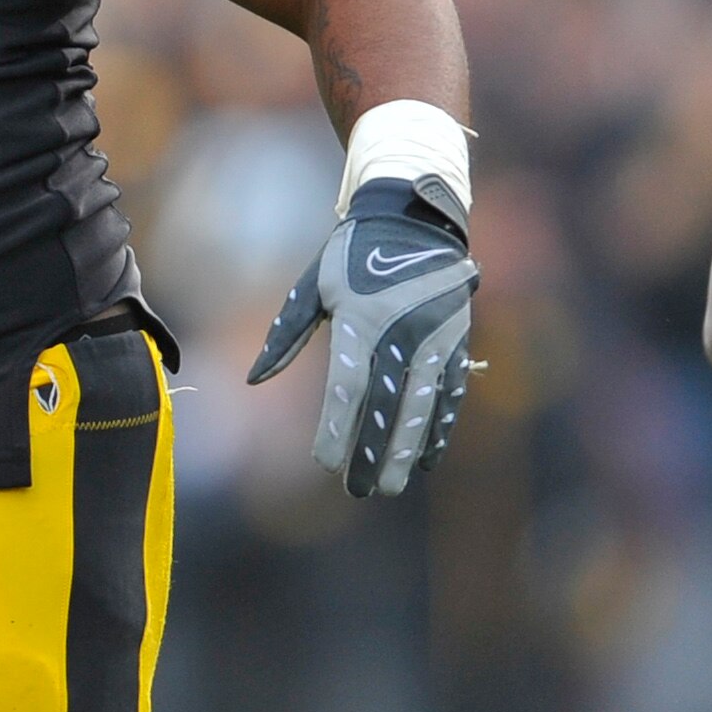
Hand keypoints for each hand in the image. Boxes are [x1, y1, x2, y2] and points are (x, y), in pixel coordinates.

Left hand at [246, 178, 475, 497]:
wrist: (415, 221)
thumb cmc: (352, 256)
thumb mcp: (314, 288)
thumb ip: (286, 336)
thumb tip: (254, 380)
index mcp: (363, 319)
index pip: (349, 386)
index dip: (337, 428)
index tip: (325, 464)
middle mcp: (404, 332)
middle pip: (388, 404)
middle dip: (374, 451)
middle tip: (360, 491)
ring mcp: (437, 338)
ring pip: (423, 405)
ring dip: (407, 448)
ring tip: (391, 484)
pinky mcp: (458, 341)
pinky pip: (449, 392)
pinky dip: (439, 425)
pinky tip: (426, 456)